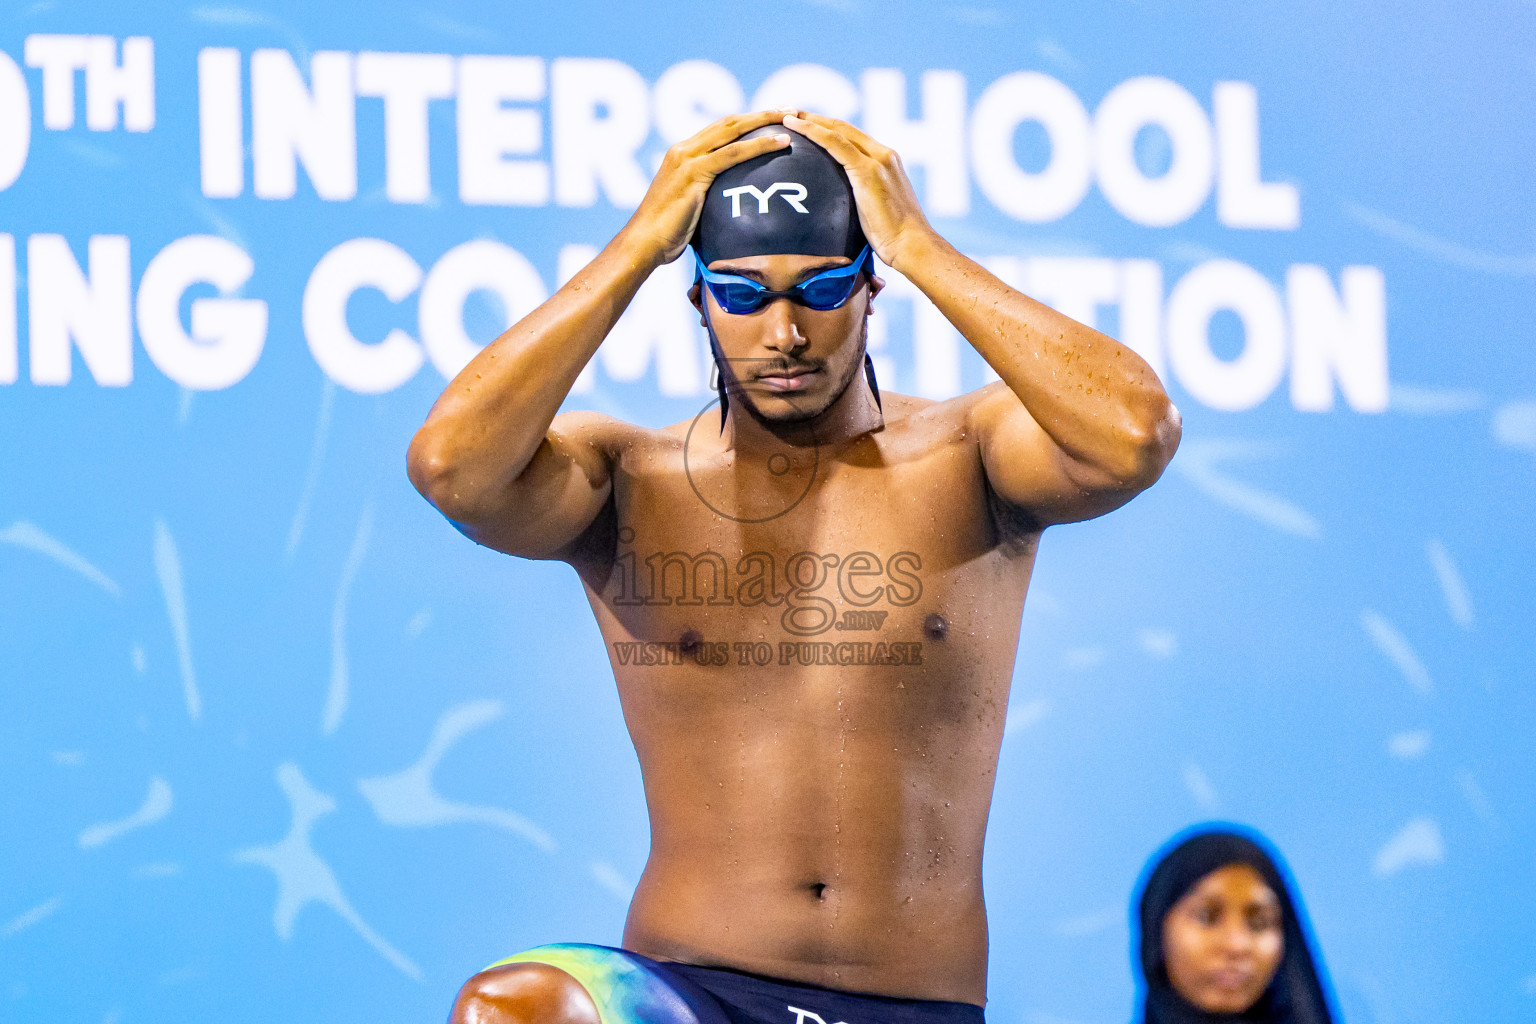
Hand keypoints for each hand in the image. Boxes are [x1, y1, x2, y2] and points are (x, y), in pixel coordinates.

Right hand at [623, 111, 795, 264]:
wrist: (644, 243)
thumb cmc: (666, 235)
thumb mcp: (689, 209)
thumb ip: (706, 198)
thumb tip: (729, 208)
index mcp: (682, 153)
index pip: (719, 129)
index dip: (747, 121)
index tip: (772, 118)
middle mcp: (683, 149)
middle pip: (729, 122)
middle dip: (761, 113)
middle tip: (789, 108)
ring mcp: (687, 158)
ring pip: (733, 131)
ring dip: (765, 121)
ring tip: (792, 117)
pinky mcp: (693, 172)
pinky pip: (733, 154)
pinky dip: (759, 145)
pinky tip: (781, 142)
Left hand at [782, 112, 935, 271]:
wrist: (911, 246)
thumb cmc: (894, 241)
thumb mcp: (876, 214)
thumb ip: (861, 203)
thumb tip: (839, 213)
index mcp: (887, 162)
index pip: (852, 138)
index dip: (827, 128)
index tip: (805, 124)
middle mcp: (884, 155)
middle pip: (843, 127)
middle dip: (814, 117)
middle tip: (787, 111)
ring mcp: (878, 160)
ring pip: (837, 130)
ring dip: (808, 119)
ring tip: (784, 114)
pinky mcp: (868, 171)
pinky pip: (835, 144)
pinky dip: (812, 132)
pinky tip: (794, 126)